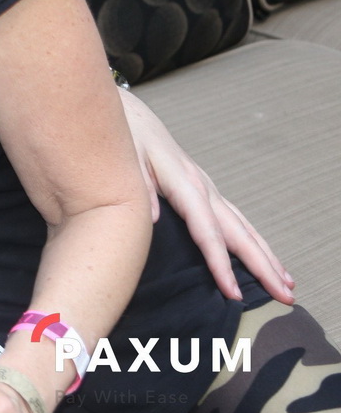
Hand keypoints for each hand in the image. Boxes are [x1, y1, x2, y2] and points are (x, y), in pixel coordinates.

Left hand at [121, 88, 294, 302]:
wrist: (130, 115)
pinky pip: (235, 221)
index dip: (220, 263)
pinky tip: (265, 258)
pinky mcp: (204, 190)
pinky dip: (253, 242)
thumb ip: (139, 187)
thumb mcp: (125, 158)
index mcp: (183, 184)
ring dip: (266, 257)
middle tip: (285, 297)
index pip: (206, 231)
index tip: (233, 292)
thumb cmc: (125, 137)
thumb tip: (154, 219)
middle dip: (262, 267)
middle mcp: (202, 188)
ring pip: (243, 228)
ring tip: (287, 285)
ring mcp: (207, 188)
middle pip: (237, 233)